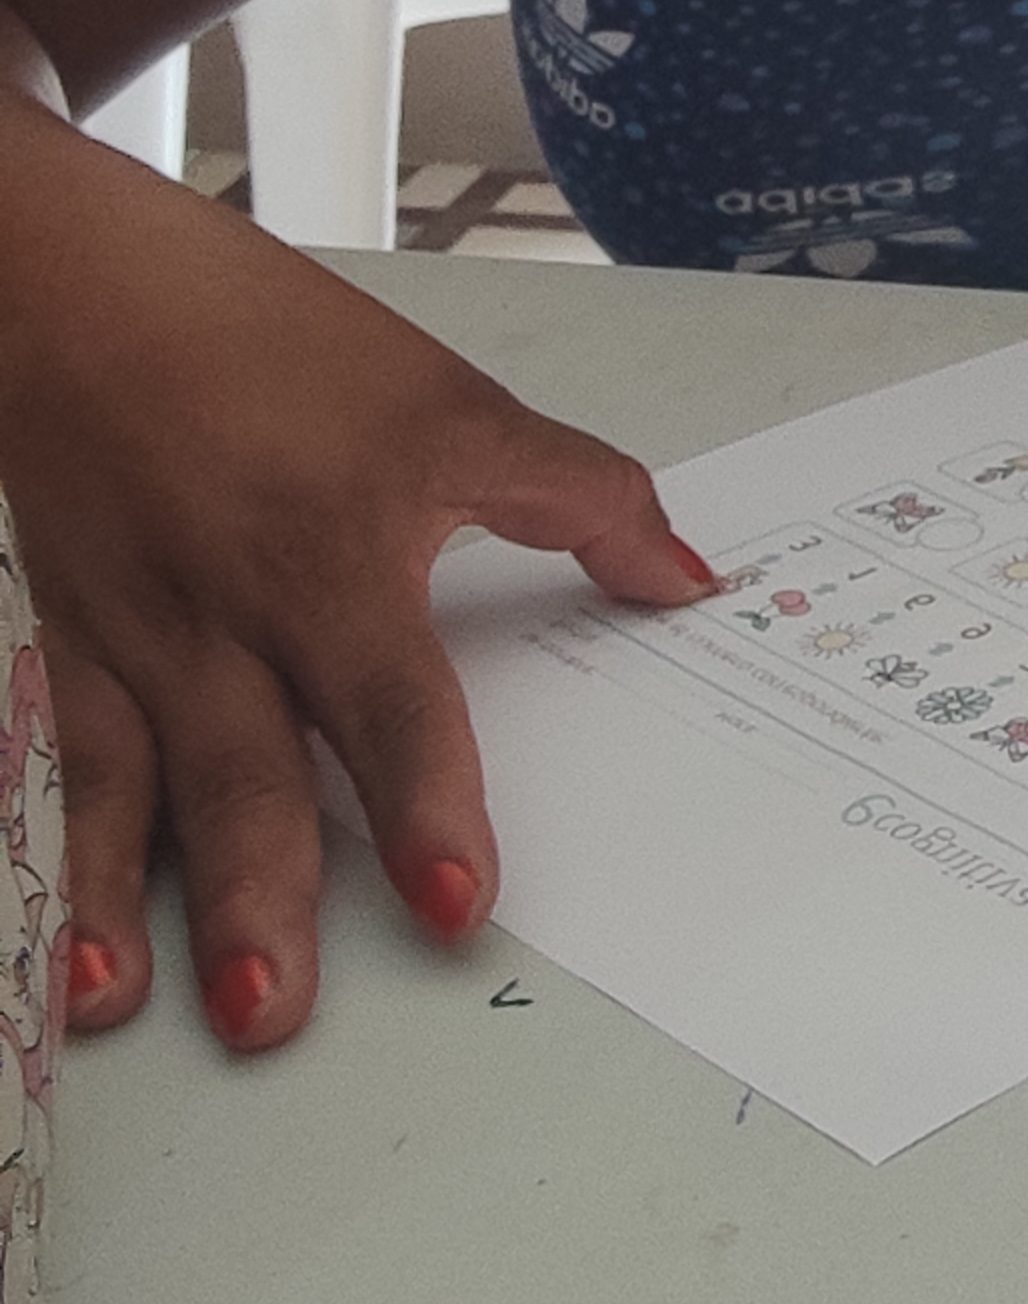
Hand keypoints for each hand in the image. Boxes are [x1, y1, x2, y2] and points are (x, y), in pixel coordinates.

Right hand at [0, 109, 715, 1047]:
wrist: (77, 289)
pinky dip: (55, 858)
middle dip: (259, 900)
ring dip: (130, 907)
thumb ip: (580, 501)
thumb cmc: (273, 345)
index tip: (453, 903)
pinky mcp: (66, 646)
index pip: (391, 708)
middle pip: (247, 777)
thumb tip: (689, 583)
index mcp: (330, 562)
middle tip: (276, 1014)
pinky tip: (55, 953)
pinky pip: (60, 768)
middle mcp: (221, 618)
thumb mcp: (451, 408)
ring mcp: (130, 640)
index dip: (425, 808)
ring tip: (130, 1011)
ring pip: (133, 792)